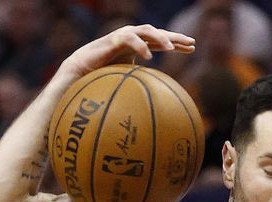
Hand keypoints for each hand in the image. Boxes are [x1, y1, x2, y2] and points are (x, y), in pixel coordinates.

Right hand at [60, 24, 194, 79]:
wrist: (79, 72)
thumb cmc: (100, 77)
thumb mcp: (125, 80)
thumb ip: (139, 83)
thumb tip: (155, 101)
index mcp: (137, 46)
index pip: (161, 41)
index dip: (177, 43)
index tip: (193, 48)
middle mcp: (132, 37)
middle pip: (158, 33)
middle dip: (175, 37)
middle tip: (191, 43)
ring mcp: (123, 36)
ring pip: (146, 30)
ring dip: (160, 38)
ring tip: (171, 49)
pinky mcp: (113, 39)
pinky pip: (130, 38)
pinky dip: (140, 46)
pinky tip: (149, 57)